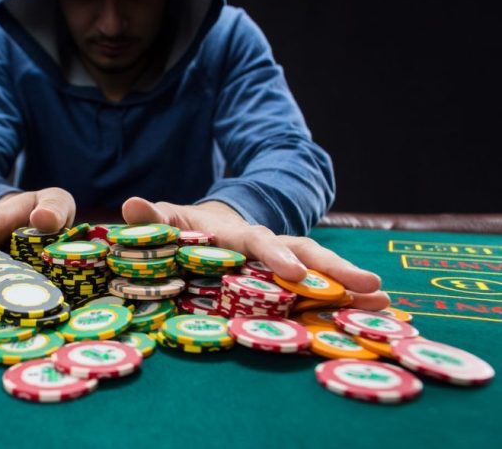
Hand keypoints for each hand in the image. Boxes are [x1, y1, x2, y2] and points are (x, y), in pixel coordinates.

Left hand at [121, 197, 389, 310]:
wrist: (204, 226)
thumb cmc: (182, 227)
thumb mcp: (166, 220)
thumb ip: (152, 219)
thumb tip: (131, 205)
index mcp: (236, 233)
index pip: (259, 241)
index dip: (275, 255)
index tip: (292, 272)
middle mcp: (266, 246)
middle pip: (305, 253)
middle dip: (336, 268)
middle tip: (370, 284)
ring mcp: (280, 264)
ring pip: (320, 271)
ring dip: (350, 285)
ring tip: (386, 301)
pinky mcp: (285, 282)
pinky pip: (316, 292)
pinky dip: (343, 301)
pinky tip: (373, 313)